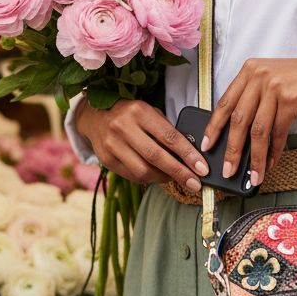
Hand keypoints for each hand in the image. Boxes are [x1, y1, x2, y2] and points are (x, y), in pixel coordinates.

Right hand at [76, 98, 209, 191]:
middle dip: (180, 173)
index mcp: (139, 112)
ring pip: (143, 170)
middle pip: (157, 156)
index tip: (202, 168)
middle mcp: (123, 127)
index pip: (169, 137)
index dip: (188, 155)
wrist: (94, 116)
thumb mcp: (149, 113)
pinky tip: (158, 176)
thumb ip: (166, 131)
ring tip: (177, 179)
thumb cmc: (130, 114)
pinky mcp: (106, 159)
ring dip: (164, 178)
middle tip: (196, 183)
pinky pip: (132, 176)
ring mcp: (112, 144)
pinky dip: (149, 179)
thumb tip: (191, 155)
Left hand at [201, 56, 296, 186]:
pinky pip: (277, 132)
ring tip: (253, 175)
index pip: (225, 102)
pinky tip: (272, 163)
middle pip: (238, 119)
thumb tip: (237, 134)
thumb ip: (254, 99)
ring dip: (254, 158)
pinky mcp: (292, 99)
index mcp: (250, 70)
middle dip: (231, 149)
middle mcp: (259, 75)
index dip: (213, 126)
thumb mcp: (274, 81)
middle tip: (227, 169)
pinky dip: (274, 151)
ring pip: (257, 130)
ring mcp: (275, 86)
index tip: (207, 145)